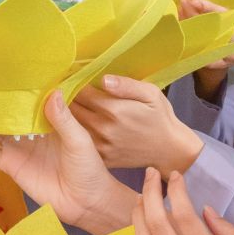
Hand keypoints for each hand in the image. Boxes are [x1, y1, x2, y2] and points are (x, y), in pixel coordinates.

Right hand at [0, 91, 133, 234]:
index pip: (20, 97)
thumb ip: (64, 119)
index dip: (5, 85)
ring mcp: (16, 147)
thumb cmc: (89, 168)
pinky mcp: (9, 165)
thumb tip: (52, 93)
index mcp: (44, 117)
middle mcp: (26, 129)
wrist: (85, 202)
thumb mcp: (79, 141)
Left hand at [72, 75, 202, 174]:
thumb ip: (127, 85)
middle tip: (64, 89)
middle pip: (72, 108)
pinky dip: (74, 133)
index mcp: (114, 109)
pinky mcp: (102, 157)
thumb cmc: (159, 117)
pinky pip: (80, 143)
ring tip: (65, 104)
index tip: (70, 76)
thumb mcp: (151, 94)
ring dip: (67, 115)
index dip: (73, 82)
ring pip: (72, 126)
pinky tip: (74, 125)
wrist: (169, 150)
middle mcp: (104, 128)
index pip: (81, 92)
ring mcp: (102, 145)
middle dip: (67, 97)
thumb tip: (103, 79)